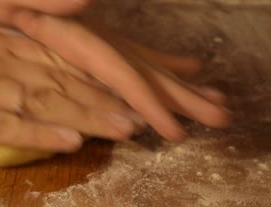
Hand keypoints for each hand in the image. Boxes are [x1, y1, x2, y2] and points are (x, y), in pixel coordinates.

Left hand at [0, 0, 230, 140]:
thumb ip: (47, 1)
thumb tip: (87, 3)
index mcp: (75, 36)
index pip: (122, 73)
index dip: (151, 102)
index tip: (176, 130)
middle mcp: (95, 37)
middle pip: (145, 69)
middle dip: (182, 96)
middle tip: (222, 117)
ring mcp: (97, 36)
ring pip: (144, 63)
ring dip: (179, 83)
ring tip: (213, 97)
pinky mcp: (93, 38)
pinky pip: (131, 55)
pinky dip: (159, 63)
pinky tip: (183, 67)